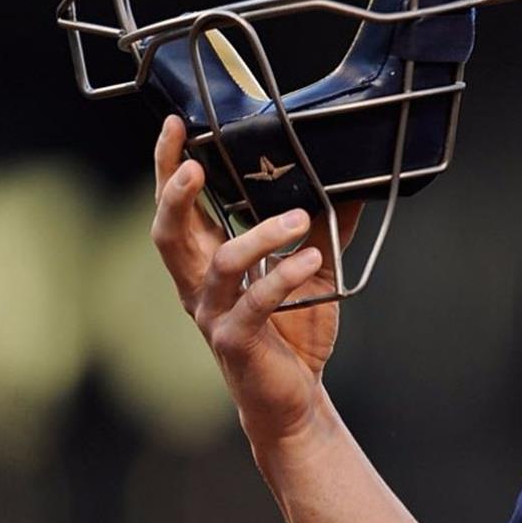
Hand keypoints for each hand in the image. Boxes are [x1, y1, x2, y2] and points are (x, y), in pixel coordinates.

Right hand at [150, 115, 359, 450]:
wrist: (294, 398)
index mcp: (207, 262)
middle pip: (169, 231)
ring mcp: (212, 314)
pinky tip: (308, 260)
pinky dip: (282, 277)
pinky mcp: (234, 340)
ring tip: (298, 218)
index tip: (177, 125)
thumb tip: (351, 185)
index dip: (171, 168)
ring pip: (221, 263)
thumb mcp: (313, 270)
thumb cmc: (293, 332)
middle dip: (177, 193)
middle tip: (197, 162)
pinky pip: (254, 302)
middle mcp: (198, 285)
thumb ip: (325, 230)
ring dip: (259, 236)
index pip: (179, 208)